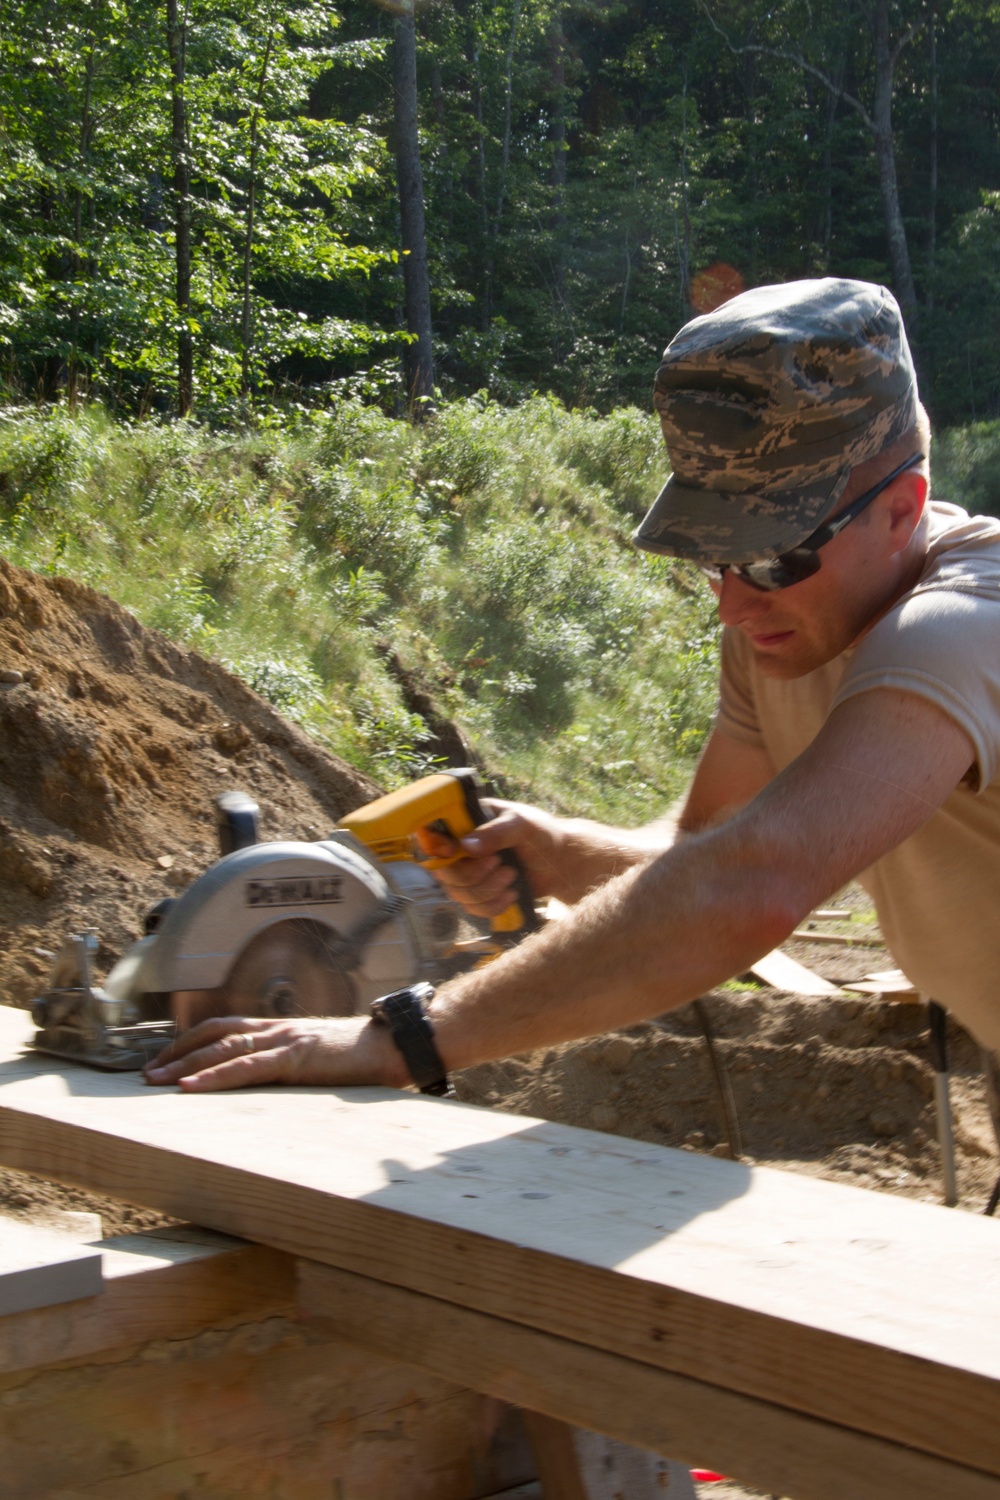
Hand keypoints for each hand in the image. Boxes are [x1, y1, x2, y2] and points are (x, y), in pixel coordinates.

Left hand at [143, 1014, 407, 1092]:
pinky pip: (247, 1068)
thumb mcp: (322, 1061)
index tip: (168, 1059)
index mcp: (284, 1031)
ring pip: (223, 1048)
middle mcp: (280, 1030)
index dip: (193, 1042)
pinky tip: (192, 1086)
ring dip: (185, 1064)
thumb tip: (278, 1084)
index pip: (227, 1030)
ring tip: (157, 1080)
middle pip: (215, 1035)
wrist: (398, 1045)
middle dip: (177, 1052)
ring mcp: (287, 1041)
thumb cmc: (367, 1058)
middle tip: (147, 1073)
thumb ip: (297, 1066)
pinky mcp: (297, 1058)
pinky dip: (215, 1077)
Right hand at [419, 799, 563, 917]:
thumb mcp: (522, 825)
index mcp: (468, 822)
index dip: (436, 847)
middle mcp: (463, 848)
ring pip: (458, 893)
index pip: (435, 835)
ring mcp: (470, 872)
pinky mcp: (481, 894)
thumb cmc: (543, 835)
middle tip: (502, 865)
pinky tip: (511, 895)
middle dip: (473, 874)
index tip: (453, 853)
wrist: (562, 863)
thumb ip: (496, 833)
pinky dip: (492, 906)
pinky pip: (473, 908)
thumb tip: (465, 845)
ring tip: (513, 877)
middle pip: (444, 871)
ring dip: (486, 891)